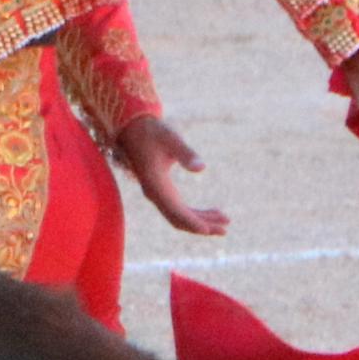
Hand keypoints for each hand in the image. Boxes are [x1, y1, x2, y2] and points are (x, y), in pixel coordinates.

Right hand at [114, 116, 227, 237]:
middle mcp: (155, 194)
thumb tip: (202, 168)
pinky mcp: (162, 191)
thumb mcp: (170, 139)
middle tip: (225, 229)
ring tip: (225, 221)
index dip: (193, 222)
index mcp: (155, 185)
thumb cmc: (152, 131)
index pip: (176, 212)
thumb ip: (186, 153)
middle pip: (179, 220)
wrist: (132, 128)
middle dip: (202, 226)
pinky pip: (179, 209)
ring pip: (180, 216)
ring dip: (202, 220)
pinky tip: (212, 212)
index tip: (209, 231)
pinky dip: (195, 213)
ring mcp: (158, 194)